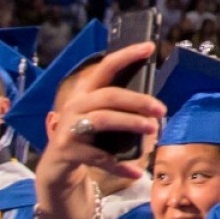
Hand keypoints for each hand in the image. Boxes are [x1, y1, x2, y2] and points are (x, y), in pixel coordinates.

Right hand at [37, 43, 163, 190]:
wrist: (57, 167)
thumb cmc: (88, 138)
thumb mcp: (101, 119)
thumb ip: (119, 110)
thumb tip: (154, 106)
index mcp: (86, 94)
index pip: (106, 68)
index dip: (127, 56)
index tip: (149, 47)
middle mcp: (75, 106)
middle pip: (108, 96)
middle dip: (137, 100)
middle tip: (161, 109)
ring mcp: (69, 128)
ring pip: (103, 120)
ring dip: (130, 122)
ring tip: (153, 128)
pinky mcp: (67, 151)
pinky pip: (99, 157)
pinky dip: (120, 165)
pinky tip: (138, 171)